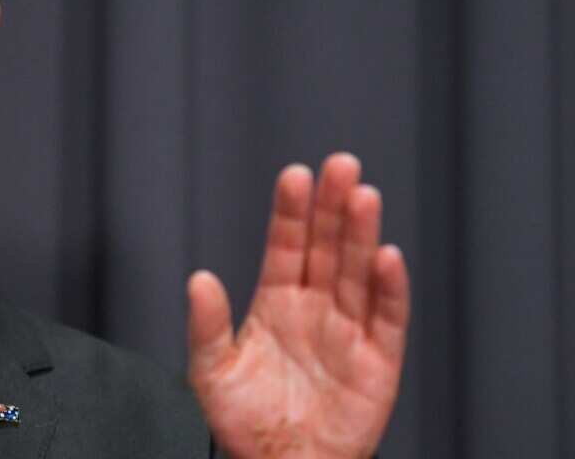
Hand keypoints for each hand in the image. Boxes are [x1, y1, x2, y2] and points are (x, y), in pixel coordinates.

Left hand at [186, 153, 409, 458]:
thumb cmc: (247, 424)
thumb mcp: (211, 372)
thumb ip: (206, 326)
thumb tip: (198, 279)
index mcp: (276, 304)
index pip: (286, 246)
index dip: (291, 212)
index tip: (294, 175)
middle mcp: (315, 309)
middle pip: (327, 248)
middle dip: (332, 207)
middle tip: (340, 165)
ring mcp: (348, 332)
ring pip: (357, 273)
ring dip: (361, 235)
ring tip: (362, 196)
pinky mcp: (378, 362)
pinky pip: (387, 319)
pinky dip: (389, 288)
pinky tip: (386, 256)